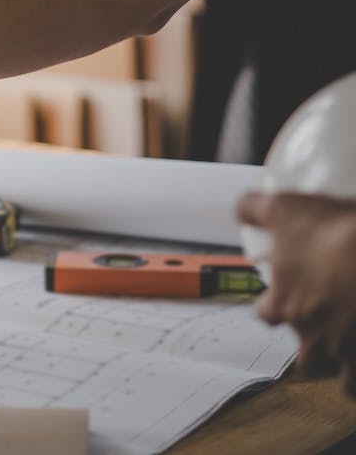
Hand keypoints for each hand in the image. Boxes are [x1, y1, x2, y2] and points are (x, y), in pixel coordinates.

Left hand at [237, 191, 355, 392]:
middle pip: (305, 357)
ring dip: (341, 368)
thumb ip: (255, 209)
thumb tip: (240, 209)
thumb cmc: (335, 232)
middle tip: (326, 332)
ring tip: (350, 354)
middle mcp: (312, 334)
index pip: (266, 315)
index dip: (274, 308)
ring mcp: (347, 351)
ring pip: (340, 376)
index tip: (284, 300)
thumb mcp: (286, 208)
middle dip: (312, 349)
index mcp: (285, 304)